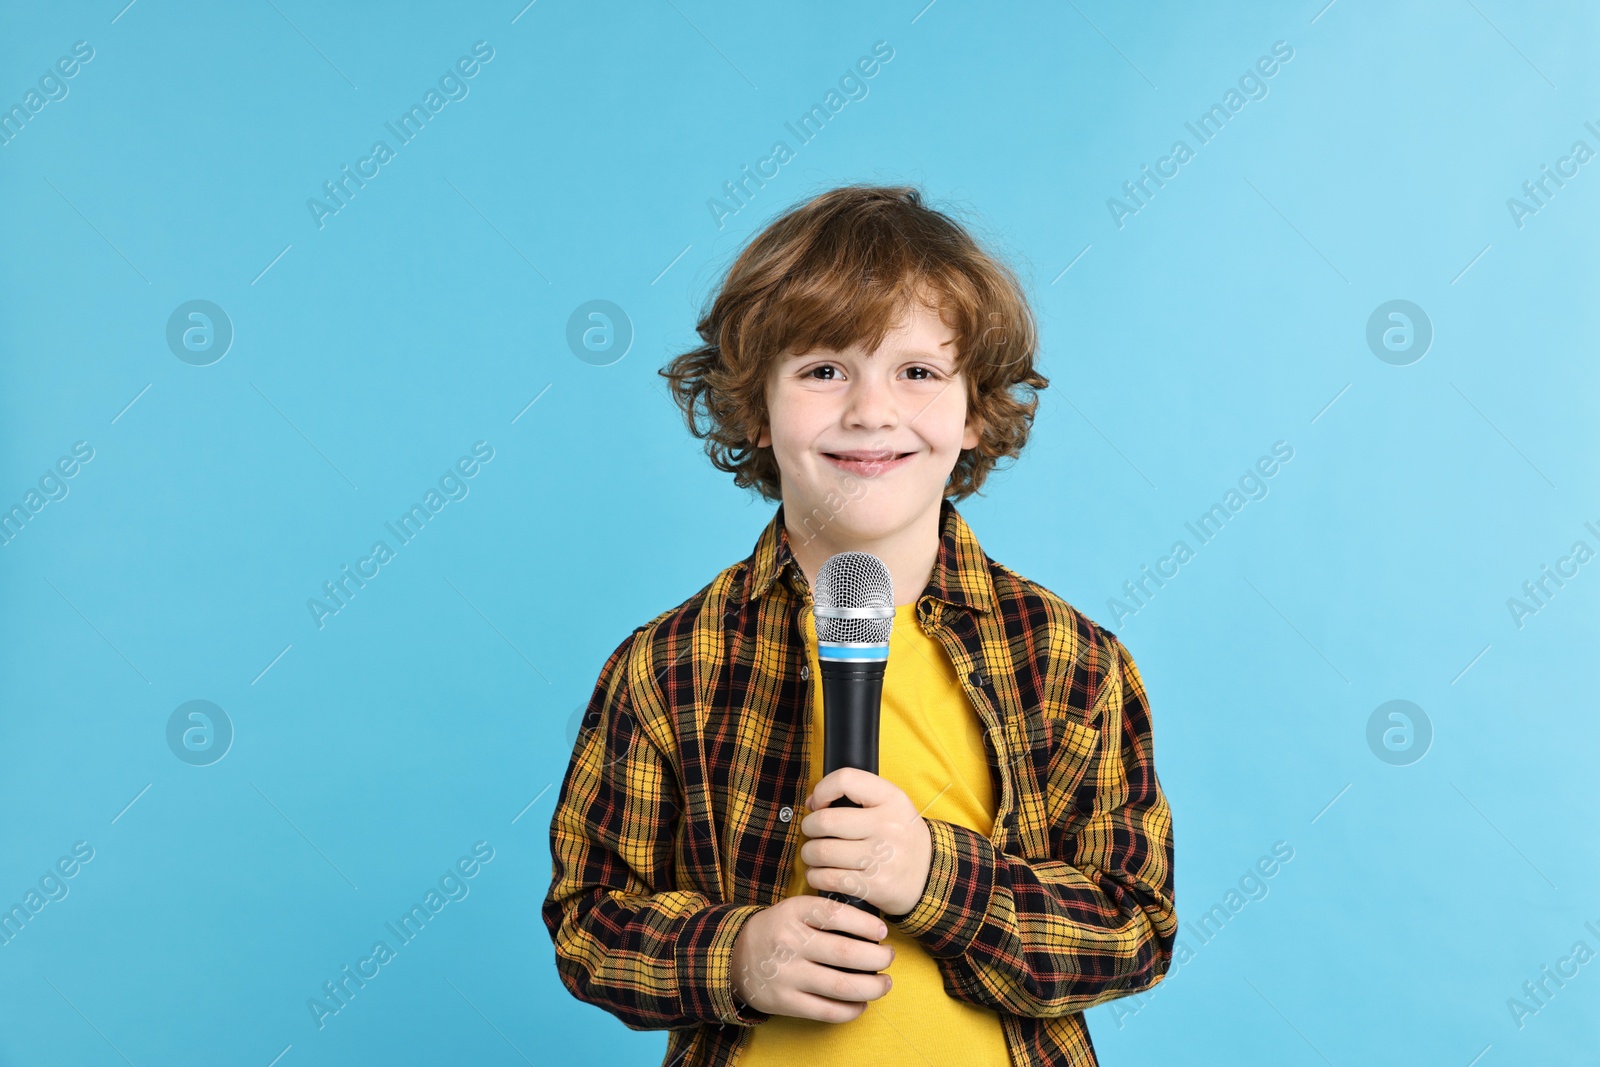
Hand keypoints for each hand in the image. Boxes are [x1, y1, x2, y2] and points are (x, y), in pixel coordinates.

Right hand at [730, 895, 894, 1021]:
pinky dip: (851, 1009)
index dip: (866, 924)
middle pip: (846, 954)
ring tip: (885, 983)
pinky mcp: (785, 1001)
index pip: (836, 915)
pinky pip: (827, 1011)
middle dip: (878, 958)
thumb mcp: (794, 909)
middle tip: (889, 957)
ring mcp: (787, 975)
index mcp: (793, 913)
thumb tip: (872, 926)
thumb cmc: (777, 930)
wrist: (734, 956)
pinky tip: (862, 1002)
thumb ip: (824, 913)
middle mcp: (790, 943)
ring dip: (872, 987)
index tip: (883, 931)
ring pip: (842, 986)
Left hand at [800, 767, 933, 917]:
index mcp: (893, 799)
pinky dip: (815, 877)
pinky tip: (819, 874)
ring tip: (814, 855)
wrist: (930, 877)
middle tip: (810, 833)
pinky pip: (828, 878)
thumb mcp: (892, 806)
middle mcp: (889, 826)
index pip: (845, 780)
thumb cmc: (901, 838)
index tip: (818, 804)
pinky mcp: (874, 886)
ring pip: (822, 852)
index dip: (822, 790)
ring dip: (809, 855)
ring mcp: (882, 857)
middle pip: (825, 821)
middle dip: (808, 828)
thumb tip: (813, 802)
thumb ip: (858, 796)